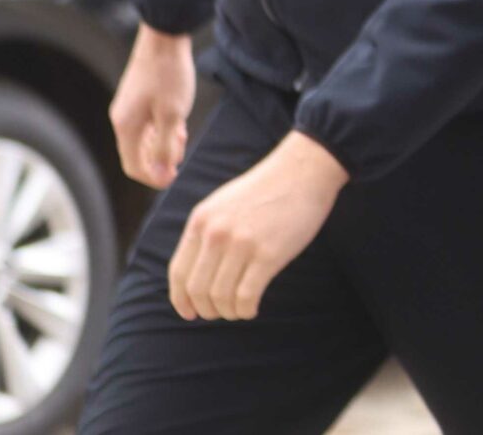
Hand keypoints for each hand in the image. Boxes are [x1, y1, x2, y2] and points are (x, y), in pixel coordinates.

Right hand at [109, 25, 195, 188]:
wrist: (164, 37)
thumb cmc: (169, 74)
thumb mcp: (173, 115)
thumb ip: (164, 147)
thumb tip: (159, 175)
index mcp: (126, 126)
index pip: (133, 167)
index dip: (154, 177)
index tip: (175, 175)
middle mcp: (122, 119)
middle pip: (137, 155)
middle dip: (160, 159)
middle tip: (182, 150)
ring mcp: (129, 108)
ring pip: (143, 140)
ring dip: (163, 144)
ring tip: (182, 136)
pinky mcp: (137, 99)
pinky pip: (147, 125)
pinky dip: (162, 130)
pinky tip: (178, 125)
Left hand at [167, 131, 347, 320]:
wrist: (304, 169)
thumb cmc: (267, 188)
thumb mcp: (224, 203)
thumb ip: (207, 232)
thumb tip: (196, 271)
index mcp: (201, 221)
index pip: (179, 272)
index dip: (180, 299)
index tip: (190, 313)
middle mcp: (216, 233)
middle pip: (198, 289)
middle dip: (207, 309)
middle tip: (219, 313)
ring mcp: (241, 244)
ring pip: (221, 297)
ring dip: (228, 312)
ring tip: (239, 311)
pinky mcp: (268, 253)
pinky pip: (247, 295)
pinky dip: (246, 309)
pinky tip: (252, 309)